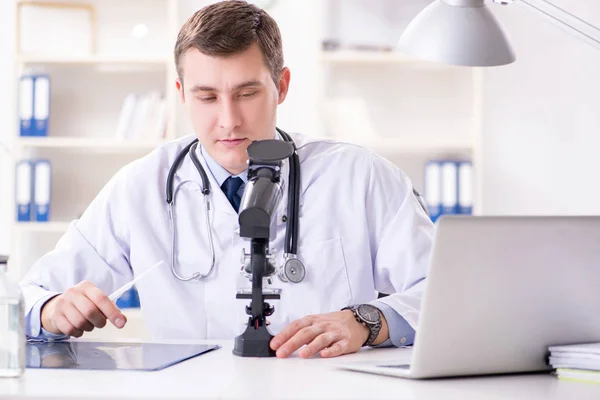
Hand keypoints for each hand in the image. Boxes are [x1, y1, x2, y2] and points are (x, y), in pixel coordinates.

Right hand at [41, 281, 126, 336]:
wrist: (56, 307)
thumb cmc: (82, 304)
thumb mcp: (95, 301)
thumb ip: (110, 309)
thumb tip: (122, 320)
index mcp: (86, 286)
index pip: (101, 298)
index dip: (112, 312)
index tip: (121, 323)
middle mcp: (73, 293)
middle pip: (90, 311)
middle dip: (99, 321)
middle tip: (101, 324)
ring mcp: (62, 304)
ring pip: (80, 322)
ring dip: (88, 327)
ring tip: (88, 324)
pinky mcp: (55, 316)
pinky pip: (70, 330)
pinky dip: (78, 333)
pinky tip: (78, 328)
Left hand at [270, 310, 386, 358]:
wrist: (356, 320)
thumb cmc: (332, 323)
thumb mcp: (315, 322)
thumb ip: (300, 331)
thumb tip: (281, 341)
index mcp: (313, 320)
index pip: (296, 326)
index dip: (284, 335)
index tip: (274, 344)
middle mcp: (322, 326)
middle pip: (305, 333)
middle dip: (292, 343)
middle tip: (281, 352)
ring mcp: (334, 333)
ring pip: (321, 339)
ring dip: (311, 347)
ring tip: (302, 355)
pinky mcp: (345, 341)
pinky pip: (338, 346)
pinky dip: (331, 350)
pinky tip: (324, 355)